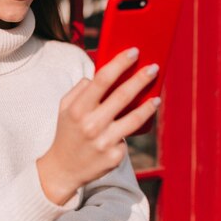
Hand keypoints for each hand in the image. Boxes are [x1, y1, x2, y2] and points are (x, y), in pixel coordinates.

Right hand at [37, 47, 159, 204]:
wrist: (64, 168)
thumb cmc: (67, 132)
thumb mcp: (64, 108)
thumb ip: (80, 89)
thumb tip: (100, 75)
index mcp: (78, 109)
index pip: (102, 80)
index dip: (120, 63)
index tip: (134, 52)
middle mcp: (91, 124)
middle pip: (123, 95)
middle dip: (141, 78)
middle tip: (154, 67)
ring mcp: (104, 142)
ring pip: (135, 118)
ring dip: (149, 105)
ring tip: (156, 98)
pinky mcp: (114, 156)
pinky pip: (127, 138)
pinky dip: (129, 132)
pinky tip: (128, 130)